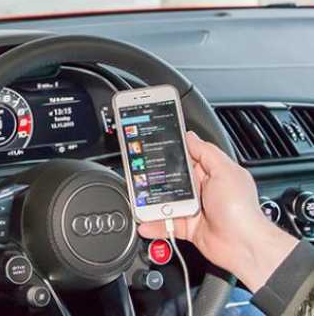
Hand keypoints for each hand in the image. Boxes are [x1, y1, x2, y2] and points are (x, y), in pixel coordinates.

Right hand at [138, 131, 297, 291]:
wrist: (243, 245)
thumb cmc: (240, 208)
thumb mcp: (225, 171)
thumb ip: (206, 153)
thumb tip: (191, 137)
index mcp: (211, 174)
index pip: (187, 158)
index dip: (171, 154)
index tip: (153, 149)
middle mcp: (201, 191)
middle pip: (172, 180)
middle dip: (156, 180)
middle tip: (141, 177)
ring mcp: (194, 209)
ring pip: (166, 202)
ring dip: (152, 203)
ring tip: (139, 201)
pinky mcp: (188, 227)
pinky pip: (166, 224)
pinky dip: (154, 225)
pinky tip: (144, 223)